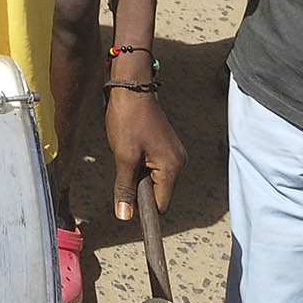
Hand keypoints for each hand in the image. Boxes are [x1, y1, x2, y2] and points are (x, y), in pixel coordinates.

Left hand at [103, 88, 183, 220]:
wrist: (131, 86)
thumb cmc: (128, 119)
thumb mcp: (123, 157)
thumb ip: (125, 188)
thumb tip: (125, 216)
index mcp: (172, 167)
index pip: (160, 204)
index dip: (142, 206)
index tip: (125, 196)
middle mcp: (179, 162)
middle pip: (158, 192)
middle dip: (139, 185)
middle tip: (125, 162)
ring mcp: (174, 152)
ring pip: (154, 178)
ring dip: (138, 172)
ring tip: (128, 150)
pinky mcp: (166, 144)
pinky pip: (153, 164)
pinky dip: (140, 162)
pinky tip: (131, 145)